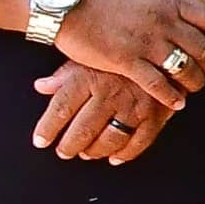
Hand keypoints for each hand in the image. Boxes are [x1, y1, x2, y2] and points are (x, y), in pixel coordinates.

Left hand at [32, 65, 177, 163]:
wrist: (164, 45)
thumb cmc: (122, 51)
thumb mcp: (90, 55)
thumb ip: (65, 74)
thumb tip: (41, 86)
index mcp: (90, 77)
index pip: (61, 108)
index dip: (47, 129)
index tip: (40, 140)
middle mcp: (111, 93)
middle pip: (83, 129)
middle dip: (70, 146)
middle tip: (64, 151)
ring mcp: (135, 105)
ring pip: (110, 139)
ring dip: (95, 151)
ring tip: (86, 153)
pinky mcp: (156, 114)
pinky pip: (140, 142)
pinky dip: (126, 154)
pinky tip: (115, 157)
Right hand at [56, 0, 204, 103]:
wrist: (66, 2)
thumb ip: (165, 3)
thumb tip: (182, 10)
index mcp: (169, 1)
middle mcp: (163, 21)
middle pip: (202, 48)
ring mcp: (145, 42)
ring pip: (184, 68)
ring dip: (194, 82)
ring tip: (194, 88)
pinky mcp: (126, 61)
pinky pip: (158, 84)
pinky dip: (171, 96)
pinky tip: (177, 103)